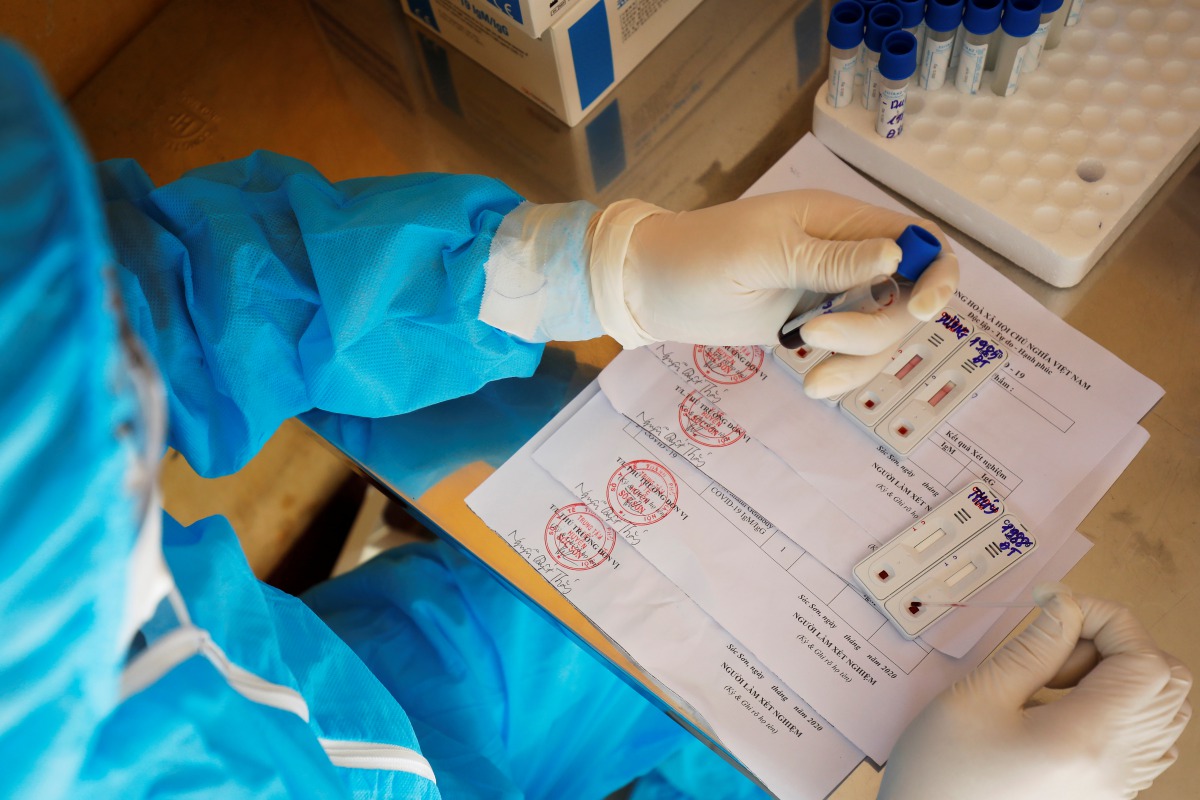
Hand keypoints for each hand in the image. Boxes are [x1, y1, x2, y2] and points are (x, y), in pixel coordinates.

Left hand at [587, 191, 957, 393]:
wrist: (651, 289)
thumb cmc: (698, 255)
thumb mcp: (763, 254)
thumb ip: (831, 259)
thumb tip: (897, 257)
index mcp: (840, 222)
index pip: (920, 240)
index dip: (937, 275)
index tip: (919, 310)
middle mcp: (846, 257)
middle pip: (907, 298)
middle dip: (875, 329)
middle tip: (816, 339)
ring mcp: (831, 295)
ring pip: (882, 334)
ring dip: (858, 360)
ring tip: (809, 373)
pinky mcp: (813, 328)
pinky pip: (852, 356)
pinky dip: (843, 375)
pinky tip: (812, 384)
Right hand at [878, 585, 1191, 799]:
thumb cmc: (944, 776)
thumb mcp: (977, 696)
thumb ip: (1032, 647)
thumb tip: (1064, 606)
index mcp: (1088, 739)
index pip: (1145, 660)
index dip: (1107, 618)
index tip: (1057, 608)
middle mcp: (1118, 765)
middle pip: (1165, 680)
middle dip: (1114, 645)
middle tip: (1054, 648)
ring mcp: (1119, 782)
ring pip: (1159, 706)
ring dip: (1115, 675)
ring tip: (1052, 682)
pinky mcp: (1107, 789)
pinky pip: (1143, 735)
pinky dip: (1114, 706)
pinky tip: (1059, 709)